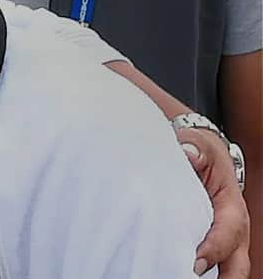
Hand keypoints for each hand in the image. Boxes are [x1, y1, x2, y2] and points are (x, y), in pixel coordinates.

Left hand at [177, 127, 250, 278]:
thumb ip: (194, 148)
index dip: (215, 248)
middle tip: (190, 278)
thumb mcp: (199, 144)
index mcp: (233, 205)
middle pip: (237, 263)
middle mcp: (232, 229)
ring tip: (179, 277)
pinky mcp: (205, 244)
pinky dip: (194, 273)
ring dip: (208, 278)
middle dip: (223, 277)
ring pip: (224, 269)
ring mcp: (220, 239)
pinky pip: (207, 266)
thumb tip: (190, 154)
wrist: (200, 155)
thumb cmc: (200, 151)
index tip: (197, 262)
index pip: (230, 230)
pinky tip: (171, 272)